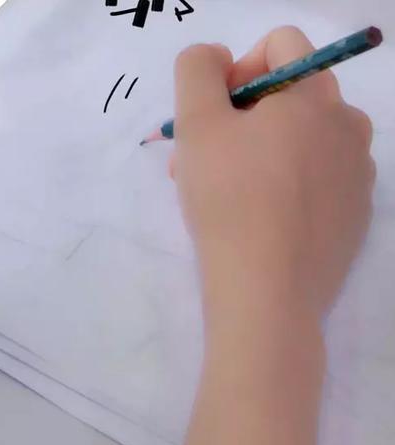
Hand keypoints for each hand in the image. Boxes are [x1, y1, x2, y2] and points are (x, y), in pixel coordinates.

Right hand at [172, 26, 374, 321]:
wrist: (267, 291)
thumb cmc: (229, 199)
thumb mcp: (195, 123)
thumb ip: (198, 71)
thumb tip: (217, 58)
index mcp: (315, 96)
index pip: (280, 46)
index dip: (236, 70)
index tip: (212, 116)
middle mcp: (348, 126)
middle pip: (289, 96)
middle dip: (239, 119)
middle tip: (200, 160)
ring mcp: (356, 174)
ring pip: (301, 140)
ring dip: (257, 152)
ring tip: (222, 191)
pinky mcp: (353, 215)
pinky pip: (316, 180)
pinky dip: (284, 186)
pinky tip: (257, 219)